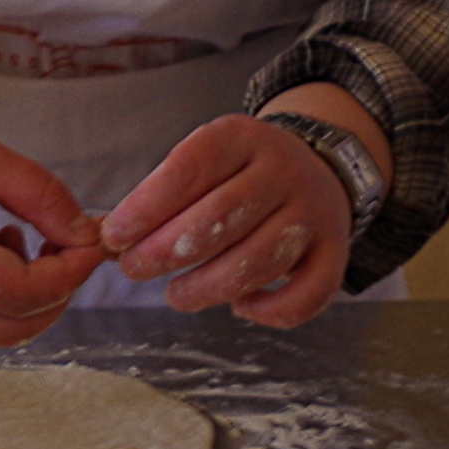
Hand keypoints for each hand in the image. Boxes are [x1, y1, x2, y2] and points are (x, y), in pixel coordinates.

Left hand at [101, 112, 353, 326]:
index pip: (190, 168)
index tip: (114, 237)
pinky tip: (239, 306)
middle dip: (167, 251)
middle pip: (222, 217)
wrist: (317, 167)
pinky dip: (271, 311)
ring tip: (177, 295)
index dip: (147, 206)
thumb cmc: (238, 174)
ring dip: (209, 287)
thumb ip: (162, 193)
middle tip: (134, 269)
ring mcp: (314, 211)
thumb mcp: (205, 159)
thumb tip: (112, 239)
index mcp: (241, 137)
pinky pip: (309, 293)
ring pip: (261, 259)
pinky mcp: (336, 251)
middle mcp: (283, 170)